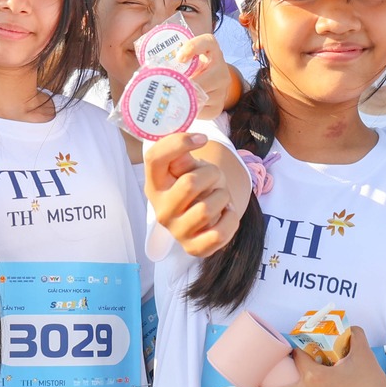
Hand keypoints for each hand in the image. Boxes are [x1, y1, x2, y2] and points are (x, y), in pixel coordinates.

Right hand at [145, 131, 236, 256]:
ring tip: (219, 197)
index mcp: (154, 185)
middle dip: (211, 174)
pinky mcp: (194, 248)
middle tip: (213, 178)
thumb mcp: (186, 165)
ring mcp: (176, 232)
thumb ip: (184, 153)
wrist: (202, 214)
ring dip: (222, 197)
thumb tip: (193, 140)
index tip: (201, 138)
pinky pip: (219, 234)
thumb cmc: (194, 184)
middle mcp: (161, 210)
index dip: (179, 142)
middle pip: (189, 183)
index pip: (155, 158)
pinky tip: (225, 214)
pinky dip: (230, 220)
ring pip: (207, 209)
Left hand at [170, 31, 238, 111]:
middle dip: (183, 85)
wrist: (209, 86)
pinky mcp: (218, 107)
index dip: (193, 47)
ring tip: (167, 98)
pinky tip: (177, 108)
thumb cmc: (189, 69)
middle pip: (203, 79)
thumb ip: (169, 60)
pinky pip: (200, 112)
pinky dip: (186, 111)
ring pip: (200, 97)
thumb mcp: (183, 60)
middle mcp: (221, 68)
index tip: (178, 57)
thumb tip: (139, 73)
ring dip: (183, 99)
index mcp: (212, 51)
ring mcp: (222, 89)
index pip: (207, 42)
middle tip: (164, 87)